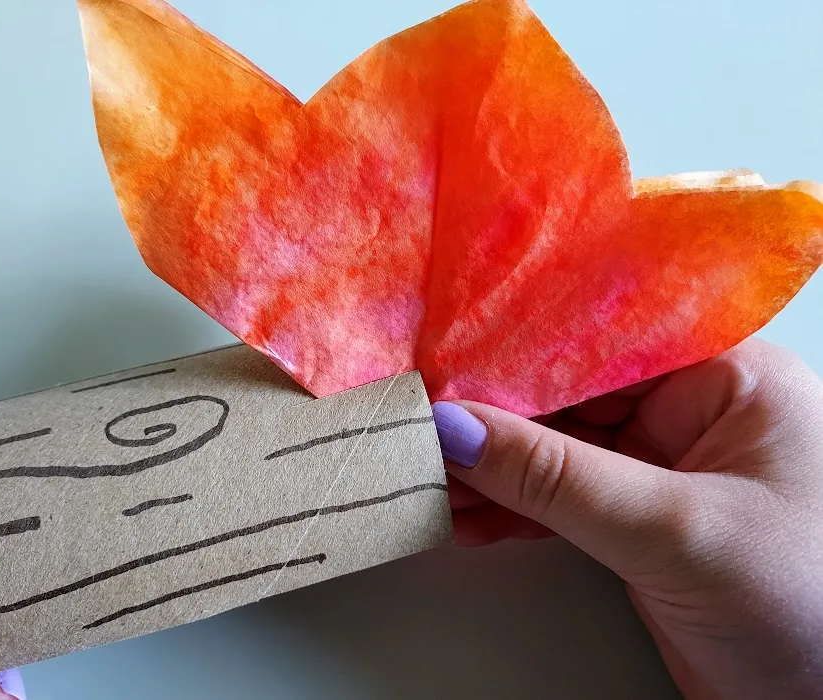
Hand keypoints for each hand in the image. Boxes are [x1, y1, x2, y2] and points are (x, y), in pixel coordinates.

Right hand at [435, 338, 822, 699]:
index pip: (600, 340)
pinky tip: (466, 516)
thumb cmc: (813, 605)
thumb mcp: (673, 529)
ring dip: (491, 469)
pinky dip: (513, 509)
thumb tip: (457, 426)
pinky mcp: (643, 520)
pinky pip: (564, 498)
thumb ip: (554, 476)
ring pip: (557, 450)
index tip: (441, 362)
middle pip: (569, 393)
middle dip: (492, 415)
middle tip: (419, 425)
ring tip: (426, 476)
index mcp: (729, 374)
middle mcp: (695, 409)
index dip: (516, 349)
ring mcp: (665, 466)